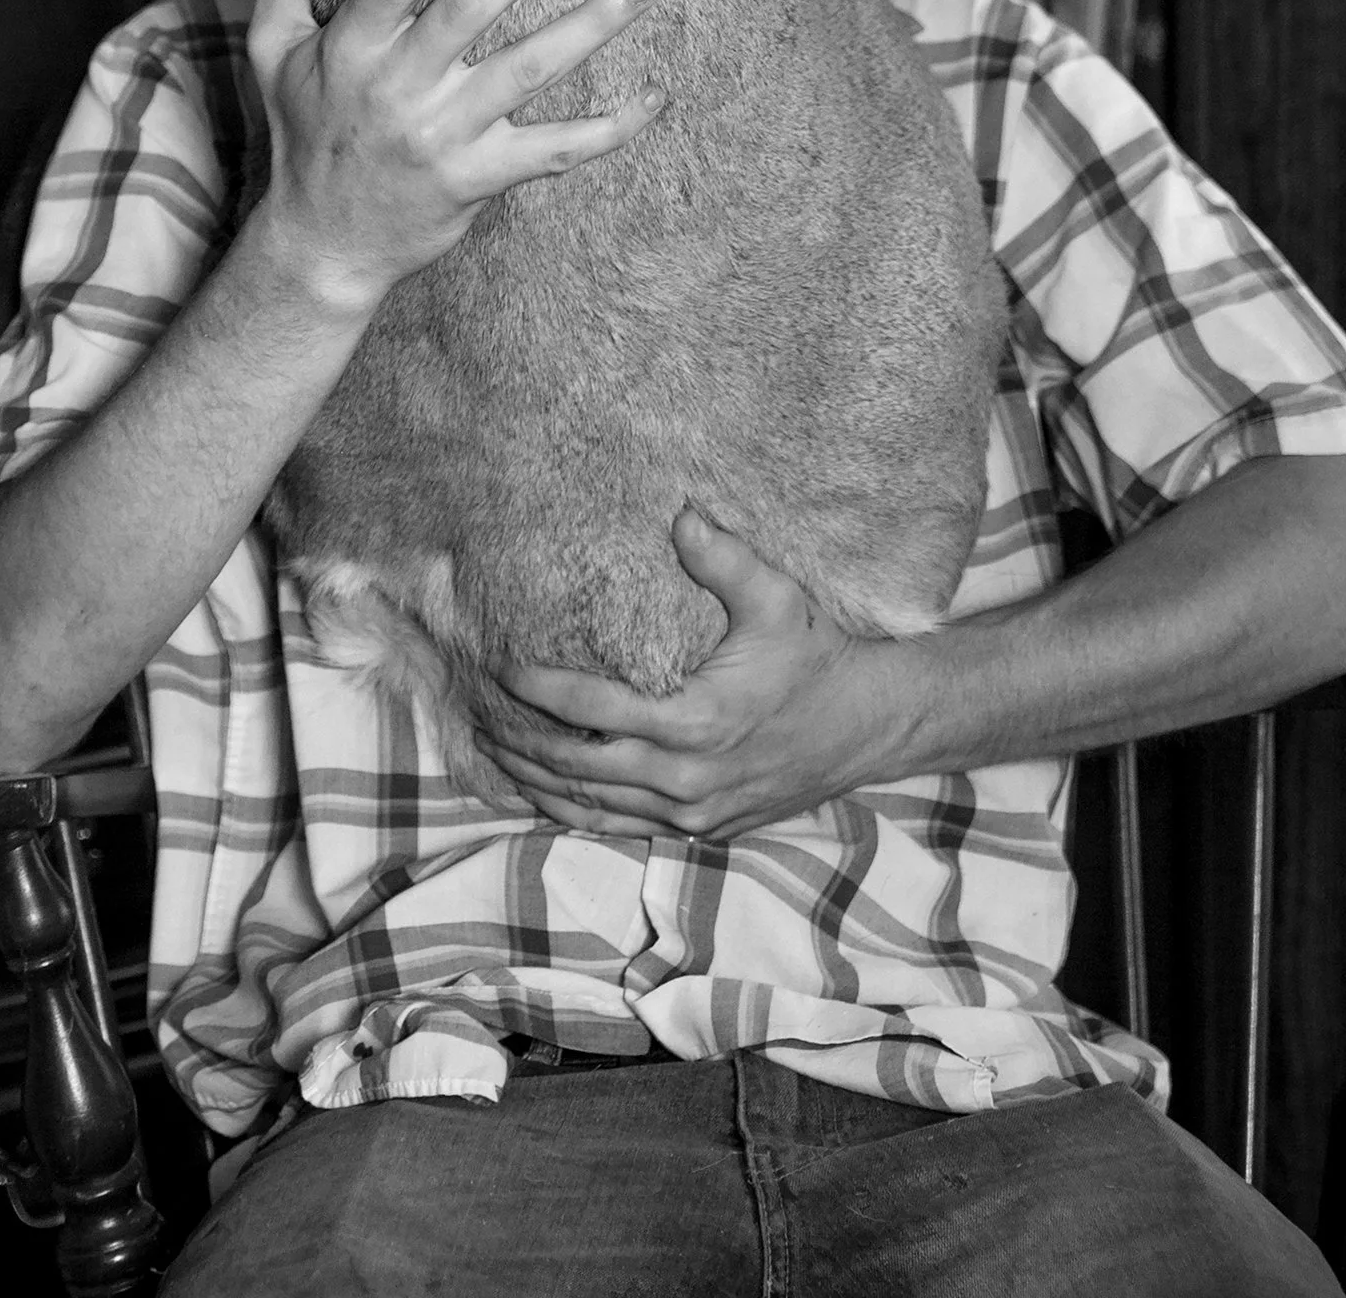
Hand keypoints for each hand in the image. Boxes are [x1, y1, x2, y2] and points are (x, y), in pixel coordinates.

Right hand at [245, 0, 664, 316]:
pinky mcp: (479, 177)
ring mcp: (443, 135)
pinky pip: (556, 150)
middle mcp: (398, 88)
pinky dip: (611, 128)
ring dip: (593, 24)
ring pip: (529, 70)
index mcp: (351, 47)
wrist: (320, 244)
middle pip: (473, 10)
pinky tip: (655, 95)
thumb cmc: (303, 131)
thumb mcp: (275, 48)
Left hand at [480, 510, 918, 840]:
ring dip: (537, 781)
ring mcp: (691, 813)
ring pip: (591, 806)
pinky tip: (546, 795)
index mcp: (695, 723)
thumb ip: (724, 559)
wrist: (868, 727)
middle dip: (519, 740)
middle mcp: (685, 778)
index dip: (538, 690)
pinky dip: (575, 813)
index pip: (591, 710)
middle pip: (575, 766)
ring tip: (494, 751)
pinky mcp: (701, 829)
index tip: (499, 666)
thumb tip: (680, 515)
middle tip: (477, 711)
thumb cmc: (818, 658)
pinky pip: (620, 828)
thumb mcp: (777, 600)